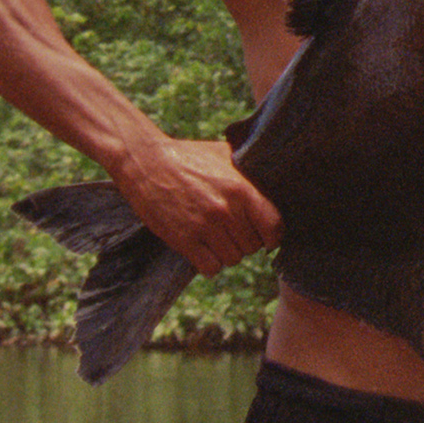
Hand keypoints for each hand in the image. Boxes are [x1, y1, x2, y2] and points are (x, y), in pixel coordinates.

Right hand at [113, 138, 282, 276]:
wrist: (146, 162)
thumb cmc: (189, 156)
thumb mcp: (226, 154)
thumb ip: (251, 170)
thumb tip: (277, 176)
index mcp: (242, 189)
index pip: (274, 227)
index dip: (272, 235)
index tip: (266, 235)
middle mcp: (226, 210)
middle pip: (252, 246)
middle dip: (245, 241)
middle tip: (232, 231)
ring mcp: (204, 227)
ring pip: (232, 259)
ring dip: (227, 253)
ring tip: (217, 238)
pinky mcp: (184, 240)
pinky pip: (210, 268)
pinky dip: (209, 263)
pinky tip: (203, 248)